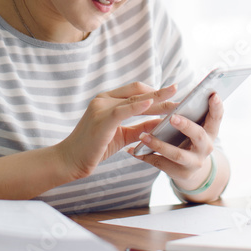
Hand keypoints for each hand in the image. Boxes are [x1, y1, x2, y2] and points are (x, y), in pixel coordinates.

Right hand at [57, 81, 177, 180]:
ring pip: (134, 100)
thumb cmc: (95, 147)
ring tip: (174, 101)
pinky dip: (138, 105)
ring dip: (157, 100)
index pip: (136, 90)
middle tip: (179, 92)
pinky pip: (123, 110)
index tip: (172, 96)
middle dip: (160, 94)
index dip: (155, 92)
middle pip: (138, 92)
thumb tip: (161, 123)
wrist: (71, 160)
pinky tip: (151, 103)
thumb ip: (140, 128)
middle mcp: (104, 99)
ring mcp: (101, 107)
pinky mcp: (101, 119)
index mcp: (107, 100)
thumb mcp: (122, 135)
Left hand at [127, 92, 222, 190]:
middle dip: (186, 126)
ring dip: (158, 144)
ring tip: (142, 135)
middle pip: (199, 136)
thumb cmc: (188, 138)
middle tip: (172, 117)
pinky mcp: (181, 174)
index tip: (213, 94)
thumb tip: (177, 88)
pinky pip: (162, 164)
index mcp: (210, 131)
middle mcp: (206, 148)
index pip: (217, 118)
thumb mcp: (196, 127)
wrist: (188, 169)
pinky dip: (147, 157)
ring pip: (177, 154)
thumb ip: (192, 113)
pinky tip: (133, 151)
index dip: (217, 107)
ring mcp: (194, 163)